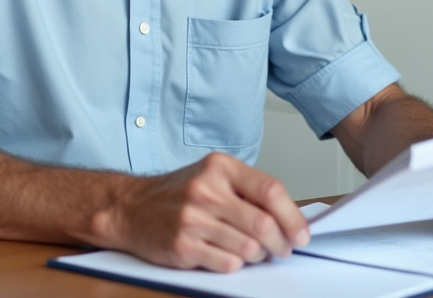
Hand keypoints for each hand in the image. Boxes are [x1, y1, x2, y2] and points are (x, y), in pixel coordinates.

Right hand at [106, 152, 310, 272]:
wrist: (130, 207)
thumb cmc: (177, 194)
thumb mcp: (212, 177)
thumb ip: (247, 191)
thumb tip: (290, 217)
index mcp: (220, 168)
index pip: (271, 191)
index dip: (293, 217)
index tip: (302, 234)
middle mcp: (206, 190)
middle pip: (263, 224)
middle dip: (281, 243)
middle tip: (282, 249)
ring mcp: (193, 218)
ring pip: (248, 247)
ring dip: (258, 256)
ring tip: (253, 252)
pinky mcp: (182, 245)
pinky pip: (227, 263)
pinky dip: (235, 264)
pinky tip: (227, 255)